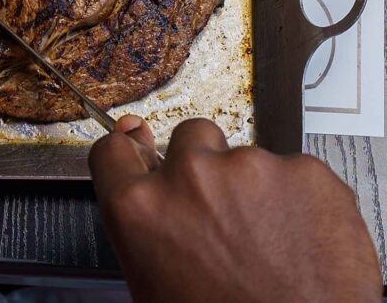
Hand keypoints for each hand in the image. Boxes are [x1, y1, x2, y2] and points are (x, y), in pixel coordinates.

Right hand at [90, 116, 380, 302]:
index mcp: (140, 208)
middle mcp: (191, 176)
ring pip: (247, 156)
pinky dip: (300, 199)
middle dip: (204, 164)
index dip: (132, 153)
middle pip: (189, 137)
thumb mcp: (155, 283)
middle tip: (223, 212)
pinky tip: (301, 238)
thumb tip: (140, 190)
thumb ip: (143, 224)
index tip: (141, 150)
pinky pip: (297, 172)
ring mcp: (251, 168)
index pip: (114, 150)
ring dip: (254, 187)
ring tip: (269, 241)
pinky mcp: (306, 172)